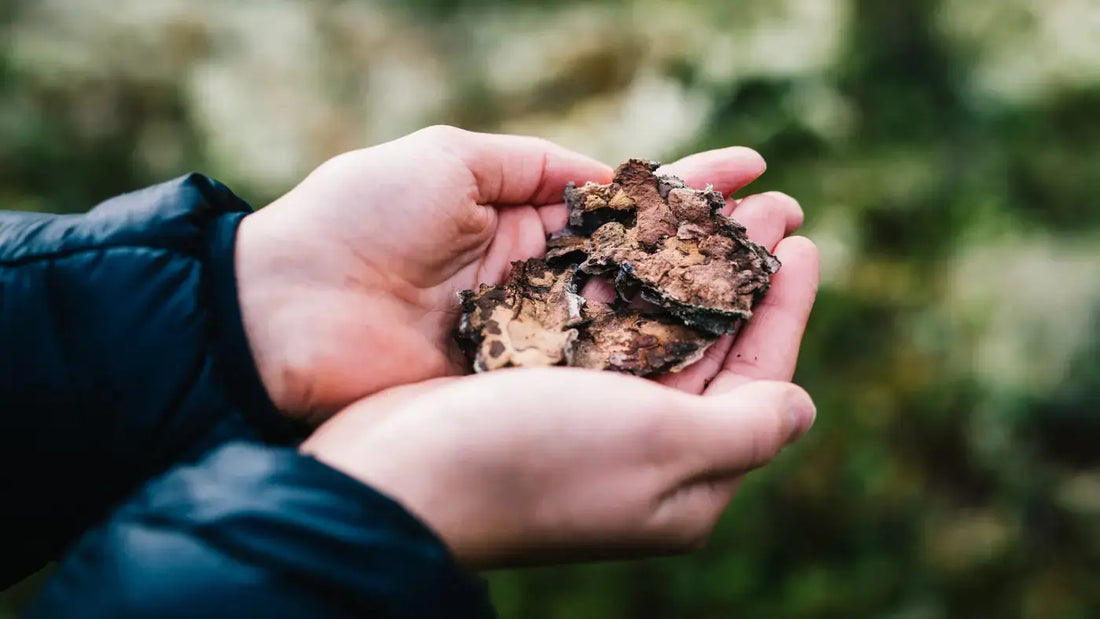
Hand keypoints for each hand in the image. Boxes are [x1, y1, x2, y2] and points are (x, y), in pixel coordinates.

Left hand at [235, 125, 811, 422]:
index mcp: (522, 221)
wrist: (280, 314)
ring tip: (781, 267)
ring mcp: (538, 339)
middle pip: (647, 261)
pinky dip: (663, 354)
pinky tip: (723, 337)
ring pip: (641, 318)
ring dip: (710, 296)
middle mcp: (541, 282)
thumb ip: (535, 167)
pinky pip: (606, 371)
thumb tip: (609, 175)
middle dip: (718, 240)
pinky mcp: (525, 388)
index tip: (755, 167)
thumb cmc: (356, 220)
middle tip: (791, 220)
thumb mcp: (449, 160)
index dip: (690, 184)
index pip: (625, 199)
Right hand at [301, 232, 818, 567]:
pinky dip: (623, 275)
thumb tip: (802, 406)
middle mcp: (639, 447)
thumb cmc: (536, 462)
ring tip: (714, 201)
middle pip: (709, 345)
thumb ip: (747, 426)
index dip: (784, 308)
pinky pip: (598, 319)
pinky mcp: (533, 385)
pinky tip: (637, 232)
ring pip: (655, 325)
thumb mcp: (665, 449)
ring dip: (686, 263)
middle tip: (768, 205)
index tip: (801, 242)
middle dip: (737, 272)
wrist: (397, 476)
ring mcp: (584, 415)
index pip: (758, 379)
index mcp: (683, 475)